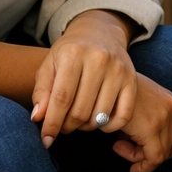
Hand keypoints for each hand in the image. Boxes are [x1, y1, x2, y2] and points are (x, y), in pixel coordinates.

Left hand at [30, 10, 136, 147]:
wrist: (100, 31)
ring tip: (78, 121)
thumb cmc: (70, 52)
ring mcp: (119, 70)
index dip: (52, 123)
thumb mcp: (49, 65)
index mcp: (74, 53)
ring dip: (85, 127)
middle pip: (81, 110)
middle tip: (63, 126)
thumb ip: (42, 92)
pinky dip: (109, 127)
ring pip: (100, 116)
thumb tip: (39, 118)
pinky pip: (123, 115)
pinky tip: (98, 122)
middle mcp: (99, 60)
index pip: (62, 98)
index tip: (46, 140)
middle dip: (67, 126)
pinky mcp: (132, 80)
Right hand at [111, 74, 171, 171]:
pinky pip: (153, 158)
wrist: (101, 77)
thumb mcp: (133, 99)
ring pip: (162, 154)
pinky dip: (141, 165)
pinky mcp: (151, 128)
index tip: (142, 150)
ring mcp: (163, 117)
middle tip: (127, 147)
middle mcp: (171, 108)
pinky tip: (121, 153)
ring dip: (140, 157)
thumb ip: (142, 118)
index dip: (162, 150)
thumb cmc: (111, 88)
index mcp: (168, 101)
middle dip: (149, 154)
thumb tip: (137, 143)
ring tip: (119, 145)